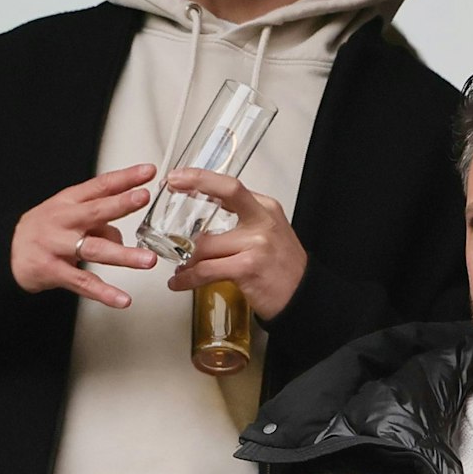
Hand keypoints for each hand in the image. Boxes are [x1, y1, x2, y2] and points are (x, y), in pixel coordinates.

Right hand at [9, 163, 158, 307]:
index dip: (124, 178)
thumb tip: (124, 240)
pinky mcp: (53, 271)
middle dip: (121, 204)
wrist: (6, 253)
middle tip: (143, 198)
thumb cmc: (44, 230)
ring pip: (94, 249)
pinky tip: (122, 299)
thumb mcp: (69, 217)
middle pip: (95, 211)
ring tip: (147, 260)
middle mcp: (64, 221)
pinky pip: (82, 283)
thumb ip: (100, 224)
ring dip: (123, 255)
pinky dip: (104, 292)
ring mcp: (57, 246)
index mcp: (69, 202)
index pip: (100, 185)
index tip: (147, 172)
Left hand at [161, 168, 307, 319]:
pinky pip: (206, 270)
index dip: (202, 178)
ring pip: (206, 244)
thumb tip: (206, 214)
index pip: (231, 186)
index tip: (179, 177)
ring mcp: (256, 244)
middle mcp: (263, 222)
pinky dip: (187, 278)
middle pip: (224, 195)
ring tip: (179, 268)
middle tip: (169, 191)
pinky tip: (180, 281)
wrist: (303, 296)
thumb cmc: (282, 267)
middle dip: (192, 188)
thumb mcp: (269, 232)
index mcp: (266, 209)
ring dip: (185, 258)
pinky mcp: (247, 267)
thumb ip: (242, 219)